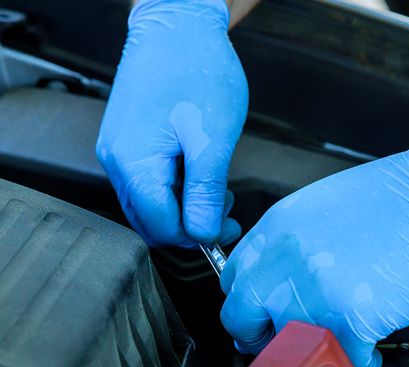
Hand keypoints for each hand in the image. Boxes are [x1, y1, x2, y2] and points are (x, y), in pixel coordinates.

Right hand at [96, 0, 247, 246]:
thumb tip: (203, 233)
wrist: (177, 25)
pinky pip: (147, 181)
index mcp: (135, 164)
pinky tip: (198, 169)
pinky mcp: (126, 141)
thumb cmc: (196, 71)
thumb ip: (206, 191)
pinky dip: (175, 187)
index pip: (162, 227)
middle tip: (225, 207)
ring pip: (150, 203)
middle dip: (191, 223)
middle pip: (151, 220)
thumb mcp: (212, 138)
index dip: (197, 235)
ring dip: (185, 206)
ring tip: (216, 185)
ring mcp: (118, 151)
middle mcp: (117, 162)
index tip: (227, 227)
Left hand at [219, 137, 408, 366]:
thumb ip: (295, 243)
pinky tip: (370, 352)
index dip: (248, 303)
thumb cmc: (403, 198)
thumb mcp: (326, 205)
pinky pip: (340, 361)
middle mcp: (288, 259)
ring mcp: (317, 291)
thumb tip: (283, 279)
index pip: (233, 278)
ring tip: (337, 347)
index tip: (262, 315)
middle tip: (289, 342)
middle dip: (263, 338)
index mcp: (279, 227)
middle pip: (242, 319)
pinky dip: (357, 364)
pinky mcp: (353, 318)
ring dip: (311, 353)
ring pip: (287, 347)